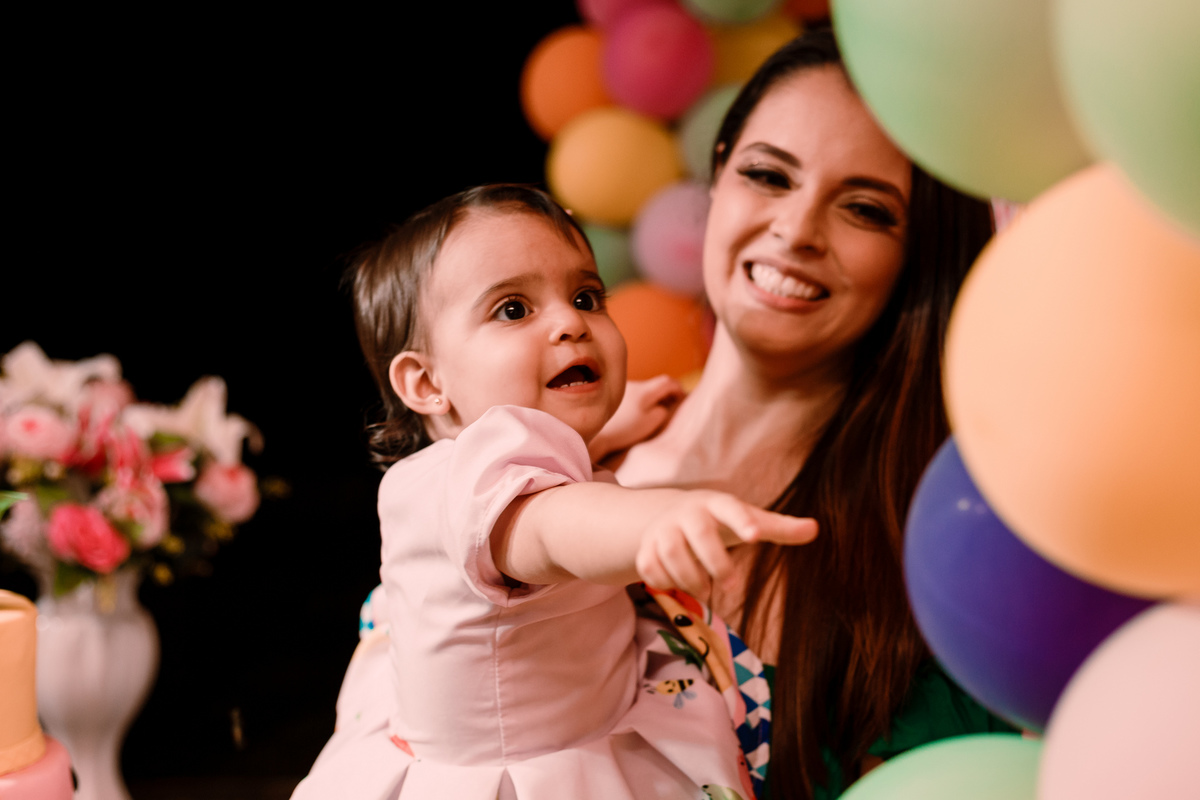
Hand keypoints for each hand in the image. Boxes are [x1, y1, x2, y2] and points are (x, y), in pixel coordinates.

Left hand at [588, 375, 684, 463]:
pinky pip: (632, 395)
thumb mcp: (648, 423)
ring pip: (643, 390)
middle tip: (672, 405)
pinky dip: (639, 401)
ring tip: (654, 412)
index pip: (667, 382)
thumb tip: (665, 406)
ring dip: (652, 397)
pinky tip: (636, 414)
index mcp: (644, 391)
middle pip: (655, 384)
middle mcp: (633, 386)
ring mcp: (622, 389)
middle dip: (666, 393)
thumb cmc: (622, 430)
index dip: (678, 389)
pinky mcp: (612, 396)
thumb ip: (661, 412)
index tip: (682, 398)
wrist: (594, 433)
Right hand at [634, 492, 817, 597]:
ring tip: (706, 590)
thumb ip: (780, 527)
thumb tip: (816, 529)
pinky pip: (650, 568)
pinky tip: (679, 585)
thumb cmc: (722, 521)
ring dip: (691, 579)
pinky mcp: (646, 548)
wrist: (672, 516)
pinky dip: (665, 582)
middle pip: (699, 535)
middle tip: (730, 587)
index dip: (743, 521)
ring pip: (672, 555)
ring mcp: (662, 529)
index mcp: (717, 504)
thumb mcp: (750, 521)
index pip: (731, 508)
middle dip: (716, 564)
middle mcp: (687, 512)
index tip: (756, 537)